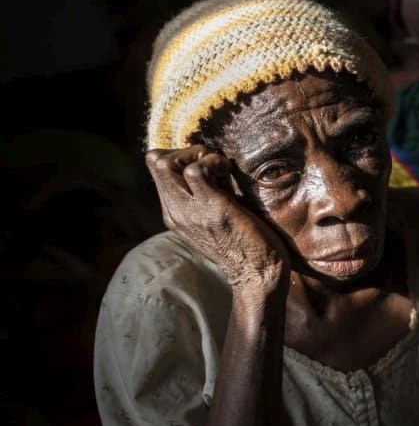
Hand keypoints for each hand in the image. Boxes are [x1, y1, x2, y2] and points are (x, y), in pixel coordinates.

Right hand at [145, 146, 290, 298]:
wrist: (257, 275)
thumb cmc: (245, 243)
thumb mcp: (214, 217)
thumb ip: (206, 195)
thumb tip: (212, 167)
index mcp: (175, 213)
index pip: (158, 170)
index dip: (182, 157)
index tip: (209, 167)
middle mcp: (176, 211)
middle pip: (154, 162)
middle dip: (186, 150)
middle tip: (213, 163)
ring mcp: (190, 211)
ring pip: (165, 163)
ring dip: (199, 155)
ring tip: (221, 169)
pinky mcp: (212, 208)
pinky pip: (197, 170)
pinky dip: (214, 162)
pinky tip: (230, 174)